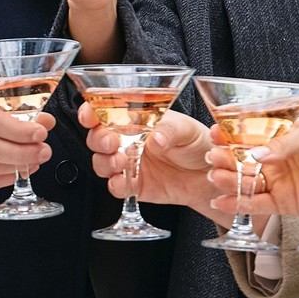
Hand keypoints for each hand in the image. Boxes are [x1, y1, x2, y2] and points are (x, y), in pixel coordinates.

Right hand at [81, 104, 216, 211]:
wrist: (209, 176)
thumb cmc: (198, 144)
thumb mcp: (188, 130)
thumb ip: (170, 130)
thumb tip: (155, 137)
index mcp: (137, 119)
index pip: (106, 111)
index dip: (92, 111)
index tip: (89, 115)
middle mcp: (127, 140)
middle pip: (97, 137)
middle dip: (98, 139)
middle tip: (112, 142)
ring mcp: (128, 163)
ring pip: (101, 162)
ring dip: (105, 162)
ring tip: (120, 162)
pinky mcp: (134, 185)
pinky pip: (116, 186)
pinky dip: (116, 185)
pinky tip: (123, 181)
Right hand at [211, 117, 298, 216]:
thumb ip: (285, 142)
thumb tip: (258, 153)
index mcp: (280, 134)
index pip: (248, 133)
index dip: (230, 133)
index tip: (215, 132)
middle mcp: (274, 157)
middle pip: (242, 159)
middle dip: (226, 158)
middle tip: (214, 157)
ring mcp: (277, 180)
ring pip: (246, 182)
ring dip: (229, 180)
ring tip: (217, 177)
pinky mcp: (283, 203)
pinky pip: (257, 205)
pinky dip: (239, 204)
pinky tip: (222, 201)